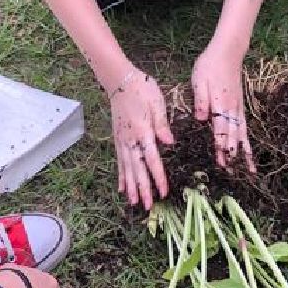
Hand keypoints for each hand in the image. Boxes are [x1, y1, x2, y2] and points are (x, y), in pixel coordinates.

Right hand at [108, 69, 173, 210]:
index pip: (152, 159)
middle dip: (143, 189)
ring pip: (127, 169)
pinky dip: (121, 176)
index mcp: (143, 132)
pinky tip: (122, 188)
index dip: (158, 177)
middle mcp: (130, 140)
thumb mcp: (156, 103)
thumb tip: (170, 143)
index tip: (164, 192)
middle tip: (148, 207)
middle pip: (137, 169)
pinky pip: (119, 162)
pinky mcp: (118, 140)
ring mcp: (122, 141)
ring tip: (134, 203)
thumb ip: (162, 124)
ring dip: (131, 187)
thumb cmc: (142, 89)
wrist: (120, 81)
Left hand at [191, 43, 255, 172]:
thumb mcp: (199, 80)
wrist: (228, 51)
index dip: (221, 147)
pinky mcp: (240, 105)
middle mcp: (232, 108)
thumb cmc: (210, 65)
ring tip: (250, 169)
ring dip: (245, 151)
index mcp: (220, 104)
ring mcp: (238, 107)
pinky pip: (244, 126)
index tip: (222, 163)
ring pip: (242, 133)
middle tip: (232, 173)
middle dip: (232, 154)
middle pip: (233, 136)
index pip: (221, 130)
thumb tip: (201, 119)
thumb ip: (201, 100)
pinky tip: (248, 149)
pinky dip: (247, 140)